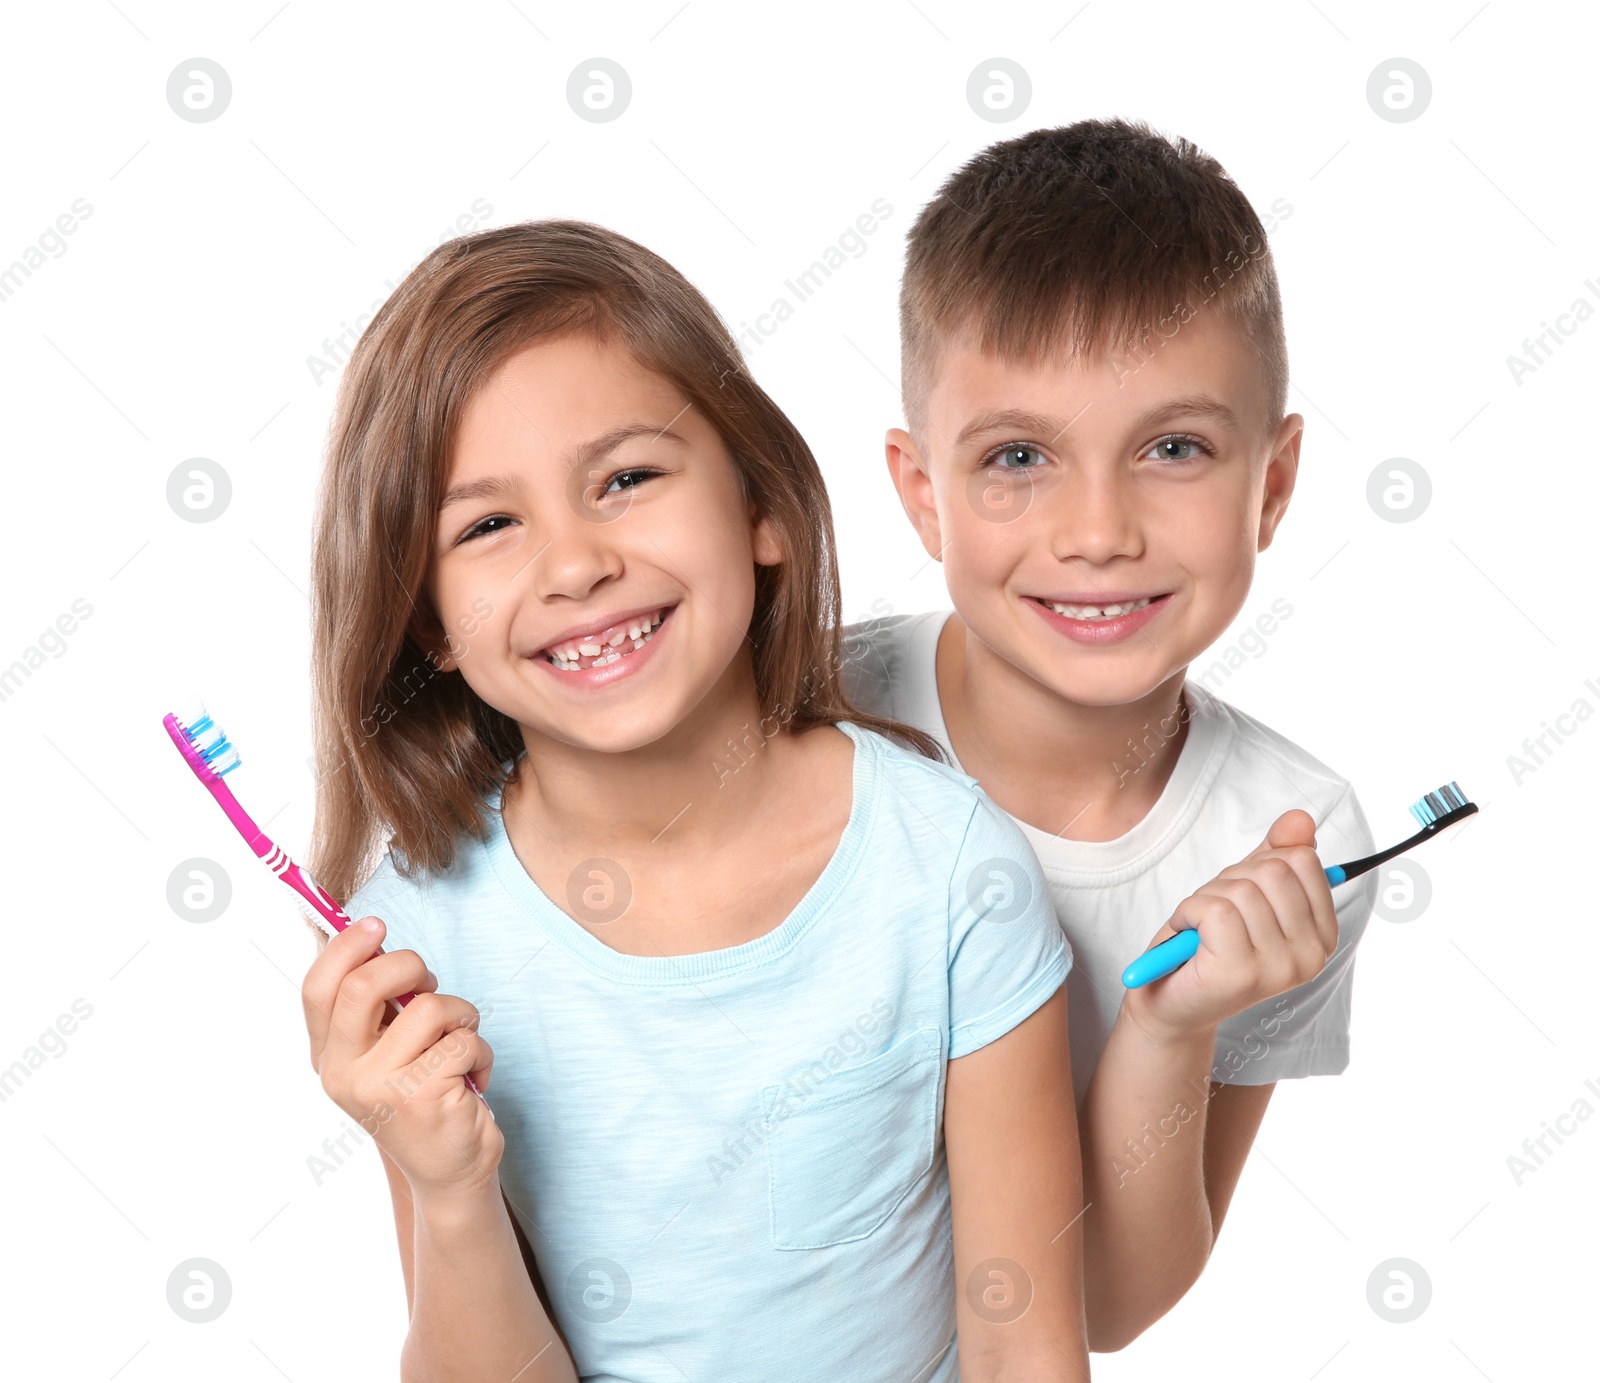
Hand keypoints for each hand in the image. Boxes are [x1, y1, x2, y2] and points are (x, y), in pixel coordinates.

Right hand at [302, 916, 502, 1202]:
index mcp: (330, 1057)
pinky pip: (463, 1040)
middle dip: (410, 965)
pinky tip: (472, 1079)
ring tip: (460, 1048)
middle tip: (431, 982)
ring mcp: (381, 1087)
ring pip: (431, 1008)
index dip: (345, 947)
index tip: (376, 925)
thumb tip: (376, 940)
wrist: (449, 1171)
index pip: (317, 989)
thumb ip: (376, 1007)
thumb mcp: (386, 1053)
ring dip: (461, 1017)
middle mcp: (344, 1074)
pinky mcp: (423, 1096)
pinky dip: (480, 1052)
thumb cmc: (423, 1096)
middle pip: (365, 986)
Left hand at [1123, 810, 1337, 1042]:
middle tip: (1214, 914)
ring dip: (1206, 898)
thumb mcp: (1247, 891)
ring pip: (1241, 890)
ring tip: (1201, 929)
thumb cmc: (1208, 942)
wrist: (1170, 1000)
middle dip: (1230, 880)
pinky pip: (1215, 910)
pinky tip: (1188, 936)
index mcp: (1323, 934)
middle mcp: (1312, 956)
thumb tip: (1300, 819)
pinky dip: (1189, 912)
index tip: (1241, 895)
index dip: (1258, 865)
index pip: (1302, 859)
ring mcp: (1280, 968)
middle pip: (1272, 870)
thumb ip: (1277, 855)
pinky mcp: (1242, 974)